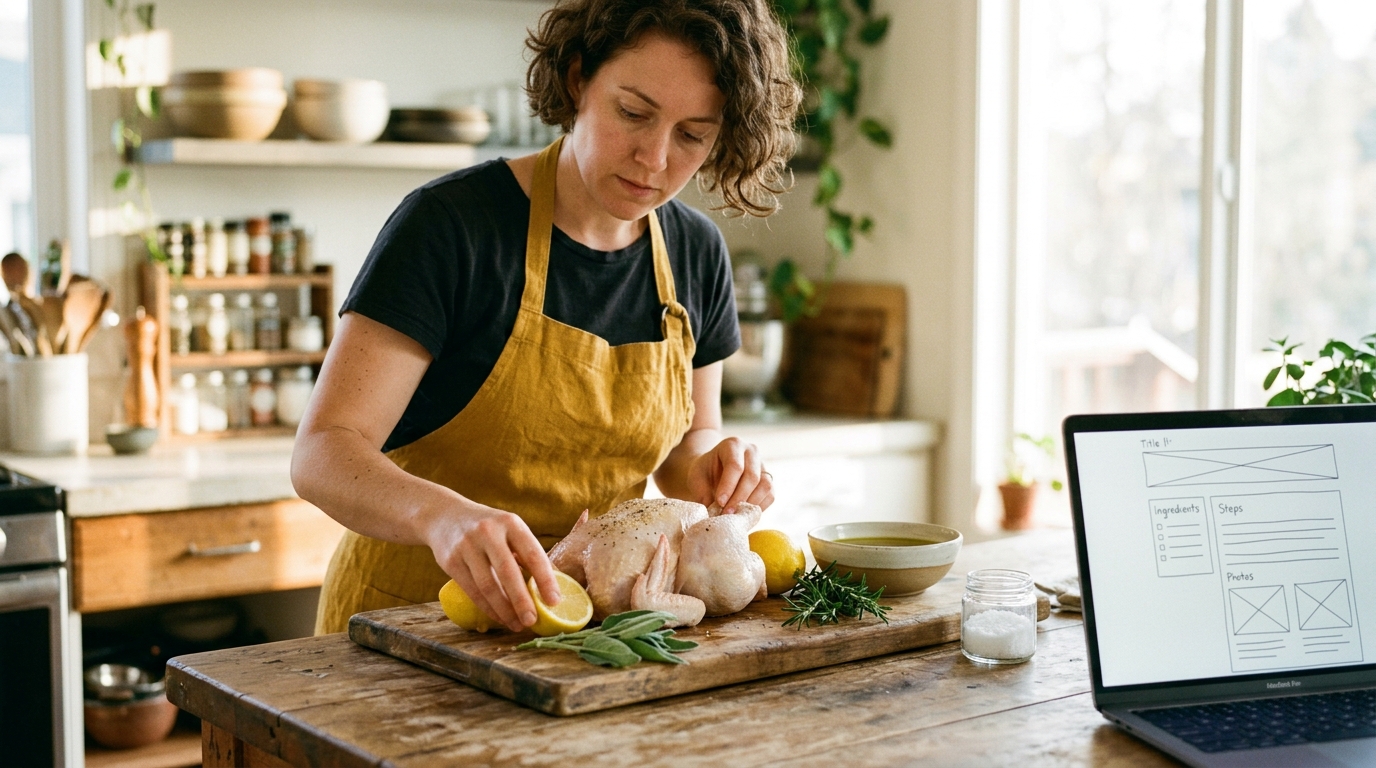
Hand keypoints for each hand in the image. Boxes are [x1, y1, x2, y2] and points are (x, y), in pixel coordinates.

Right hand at [426, 503, 562, 631]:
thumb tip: (552, 588)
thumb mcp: (509, 530)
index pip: (532, 553)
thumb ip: (527, 554)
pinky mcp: (451, 561)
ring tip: (517, 625)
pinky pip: (472, 590)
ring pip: (488, 585)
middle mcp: (488, 532)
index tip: (554, 601)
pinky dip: (488, 608)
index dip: (545, 579)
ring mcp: (467, 546)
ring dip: (504, 610)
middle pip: (508, 572)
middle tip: (532, 621)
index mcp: (510, 523)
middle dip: (522, 600)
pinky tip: (499, 617)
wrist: (445, 516)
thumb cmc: (488, 528)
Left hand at [686, 437, 774, 513]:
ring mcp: (762, 464)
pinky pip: (770, 495)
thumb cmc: (704, 472)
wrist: (713, 471)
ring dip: (750, 504)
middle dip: (739, 498)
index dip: (728, 486)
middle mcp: (751, 451)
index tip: (719, 502)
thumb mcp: (697, 478)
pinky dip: (759, 507)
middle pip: (752, 476)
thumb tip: (712, 514)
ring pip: (765, 485)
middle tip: (726, 513)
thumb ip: (703, 493)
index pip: (735, 465)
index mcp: (732, 444)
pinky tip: (744, 513)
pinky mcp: (768, 479)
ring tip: (735, 515)